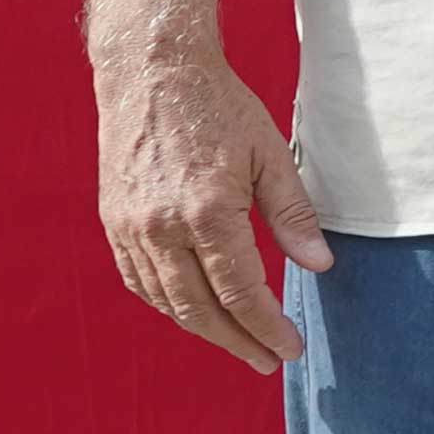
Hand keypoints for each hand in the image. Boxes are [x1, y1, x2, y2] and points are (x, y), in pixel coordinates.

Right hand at [97, 47, 328, 373]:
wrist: (151, 73)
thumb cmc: (219, 108)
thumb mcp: (271, 154)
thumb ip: (293, 214)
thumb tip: (319, 265)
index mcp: (206, 212)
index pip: (241, 291)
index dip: (266, 327)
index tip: (289, 349)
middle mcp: (161, 228)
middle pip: (200, 308)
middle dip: (237, 341)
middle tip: (268, 360)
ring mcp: (130, 227)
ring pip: (166, 301)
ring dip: (202, 329)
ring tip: (238, 343)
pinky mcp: (113, 221)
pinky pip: (138, 280)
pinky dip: (167, 304)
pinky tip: (192, 311)